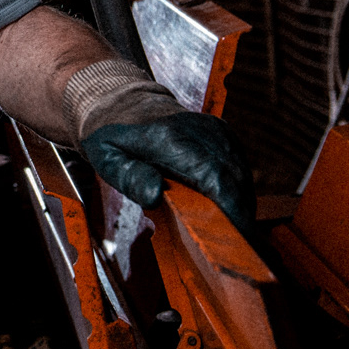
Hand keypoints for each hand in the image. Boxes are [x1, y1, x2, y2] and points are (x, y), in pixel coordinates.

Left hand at [80, 111, 254, 233]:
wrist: (122, 103)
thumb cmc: (112, 136)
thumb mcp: (107, 159)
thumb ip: (130, 177)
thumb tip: (156, 195)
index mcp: (169, 138)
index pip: (214, 176)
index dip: (233, 208)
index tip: (241, 237)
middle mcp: (198, 130)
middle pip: (234, 177)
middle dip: (241, 213)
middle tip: (237, 246)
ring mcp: (213, 128)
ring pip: (241, 172)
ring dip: (242, 202)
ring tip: (232, 231)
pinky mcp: (222, 131)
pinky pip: (239, 164)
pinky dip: (239, 187)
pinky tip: (227, 206)